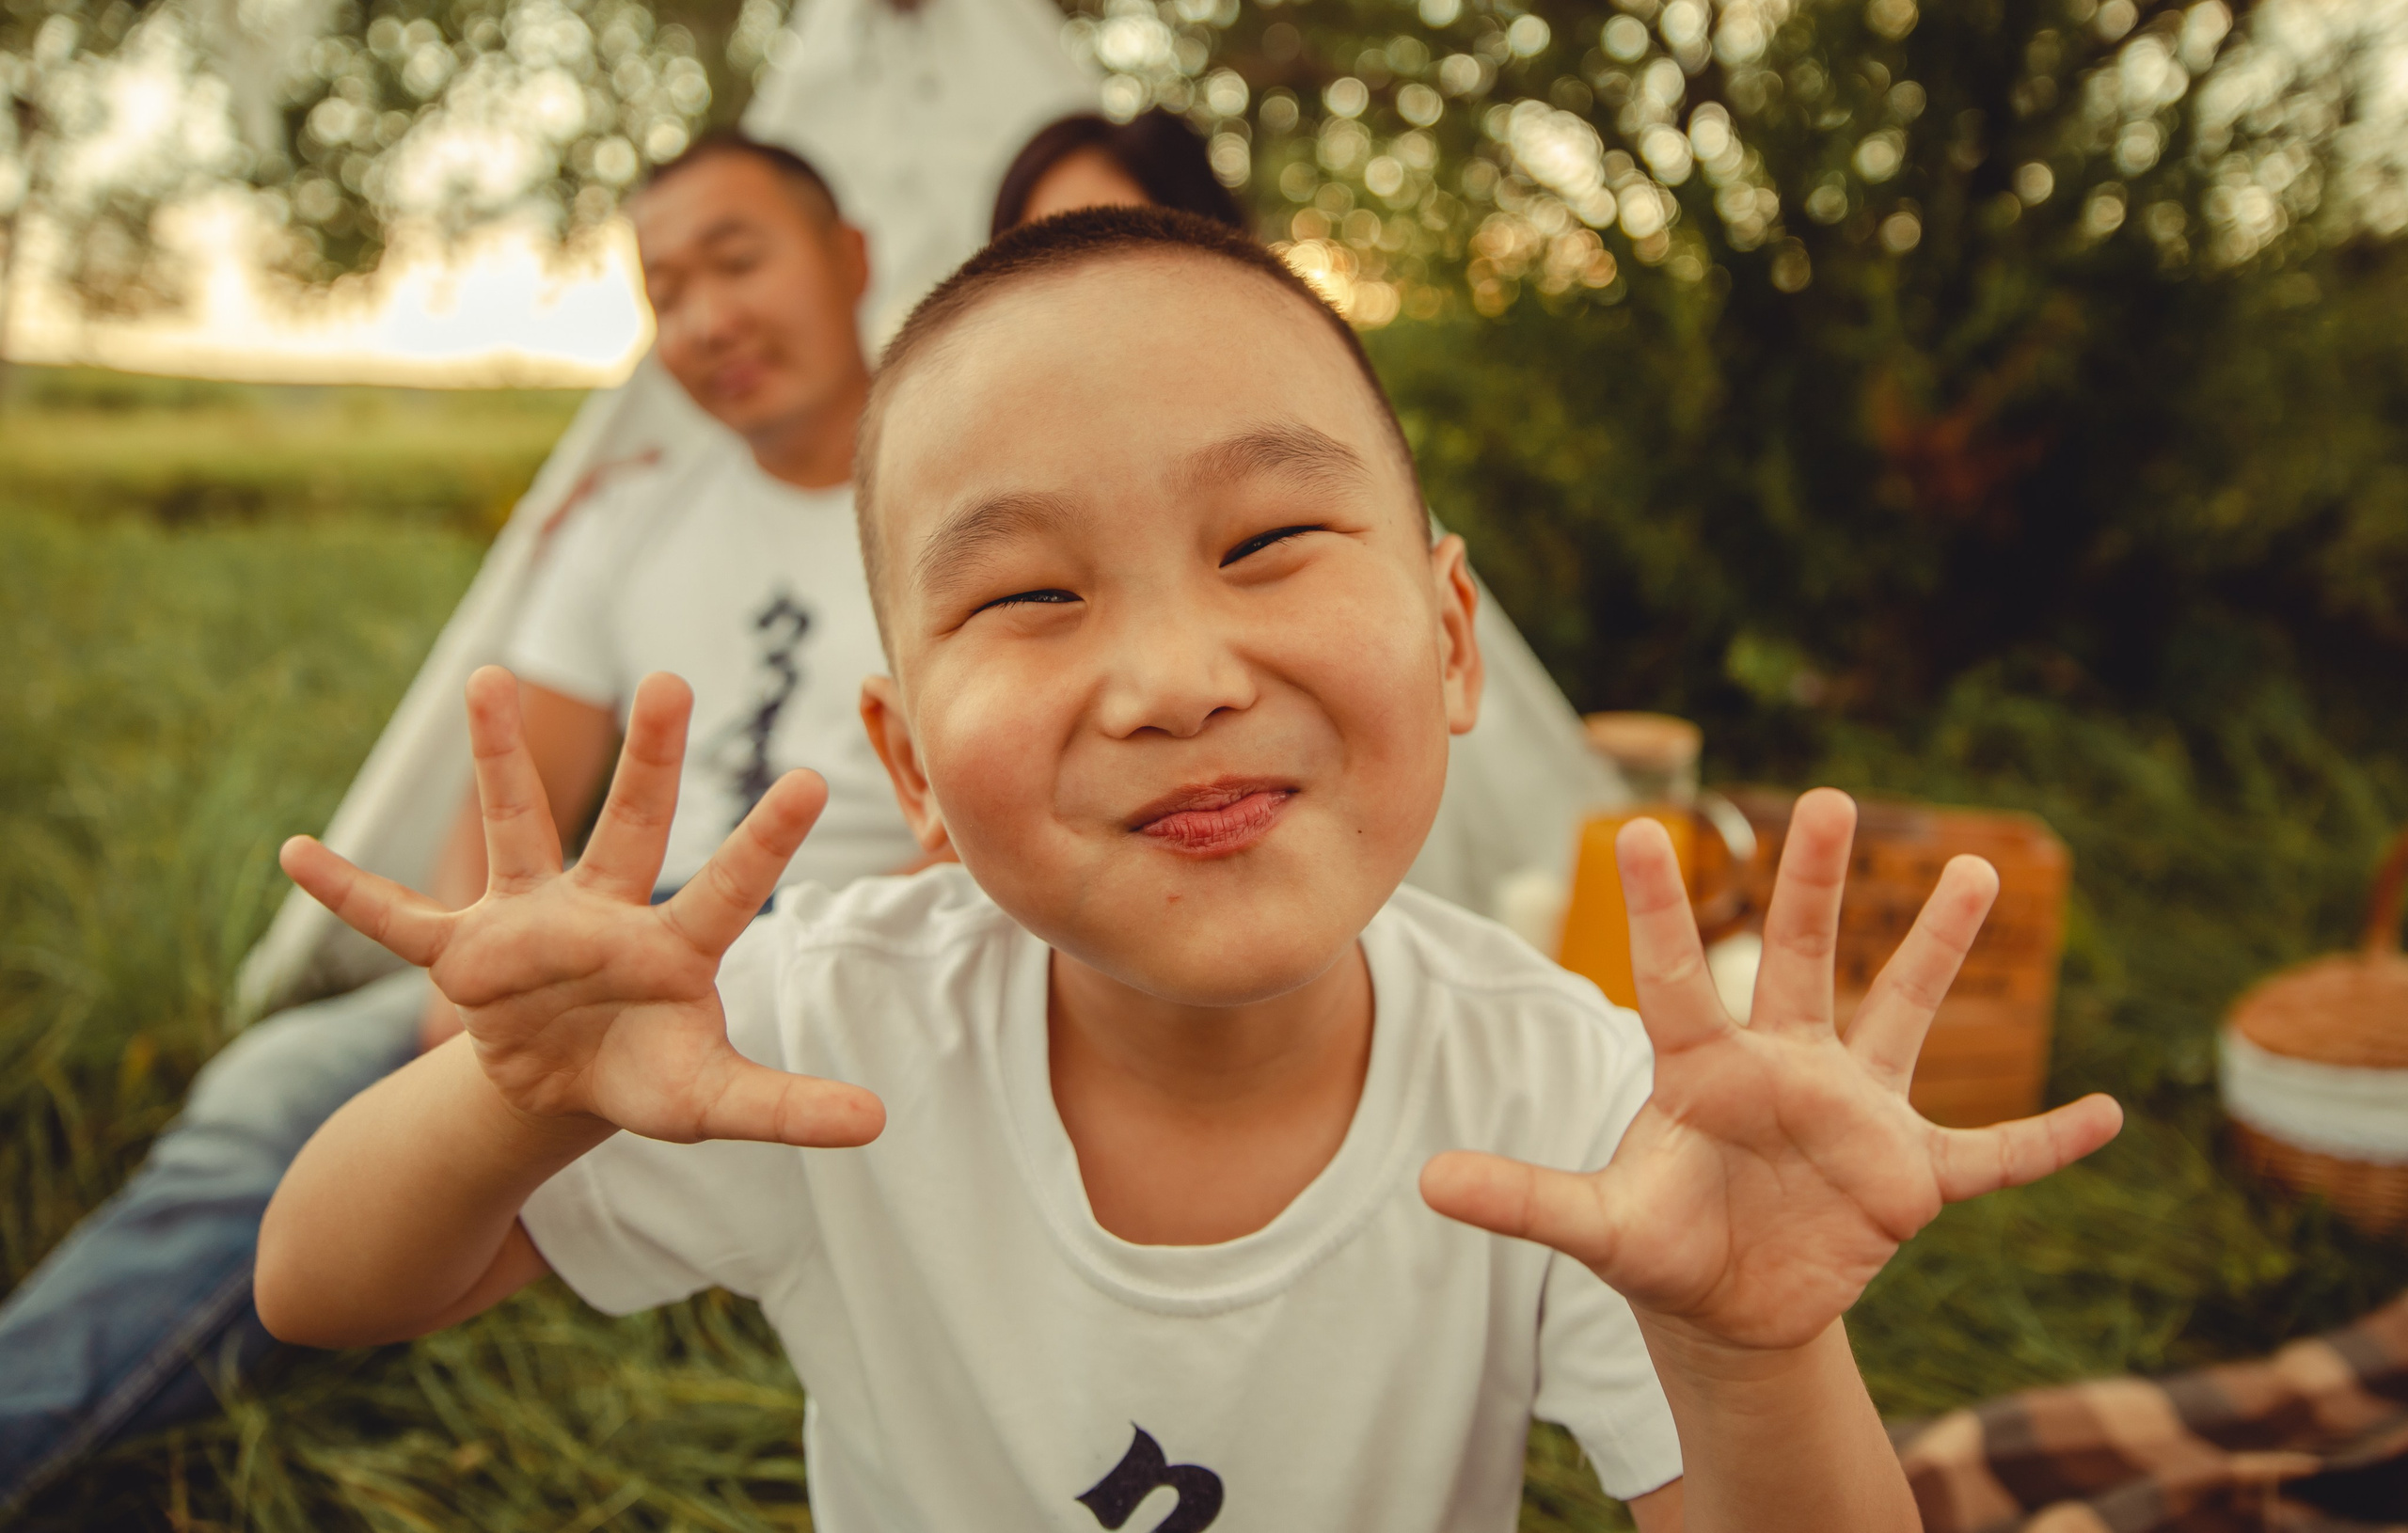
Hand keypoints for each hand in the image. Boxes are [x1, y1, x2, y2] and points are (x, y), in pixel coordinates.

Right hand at [279, 666, 883, 1150]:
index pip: (729, 887)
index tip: (813, 778)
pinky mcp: (464, 953)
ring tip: (488, 680)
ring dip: (501, 759)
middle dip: (651, 758)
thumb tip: (879, 1124)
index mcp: (673, 948)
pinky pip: (397, 920)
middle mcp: (604, 914)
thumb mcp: (711, 1102)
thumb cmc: (647, 1076)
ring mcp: (530, 923)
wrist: (564, 1088)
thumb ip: (787, 1106)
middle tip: (672, 678)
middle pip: (631, 825)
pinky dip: (348, 893)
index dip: (767, 839)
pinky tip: (295, 852)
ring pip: (516, 829)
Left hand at [1422, 788, 2119, 1352]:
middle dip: (1813, 883)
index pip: (1678, 978)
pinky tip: (2112, 1114)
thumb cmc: (1665, 1245)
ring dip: (1936, 950)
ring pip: (1904, 1014)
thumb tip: (1429, 1184)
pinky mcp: (1911, 1175)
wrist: (1732, 1305)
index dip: (1662, 914)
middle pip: (1798, 957)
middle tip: (1831, 797)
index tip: (1641, 836)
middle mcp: (1786, 1066)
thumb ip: (1525, 1199)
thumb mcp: (1597, 1228)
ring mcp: (1856, 1112)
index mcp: (1704, 1071)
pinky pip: (1994, 1155)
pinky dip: (2048, 1142)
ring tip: (1974, 868)